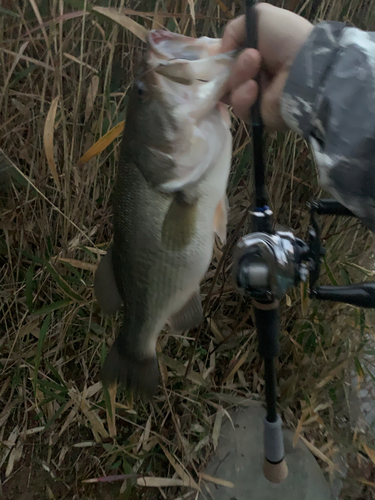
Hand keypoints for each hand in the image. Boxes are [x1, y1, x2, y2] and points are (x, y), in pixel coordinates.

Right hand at [221, 3, 312, 129]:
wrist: (305, 69)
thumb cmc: (286, 39)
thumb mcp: (259, 17)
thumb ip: (233, 29)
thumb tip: (221, 52)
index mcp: (254, 54)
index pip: (227, 60)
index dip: (221, 58)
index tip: (222, 53)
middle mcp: (254, 76)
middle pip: (225, 77)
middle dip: (233, 66)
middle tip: (251, 58)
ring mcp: (255, 98)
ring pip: (229, 92)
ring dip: (238, 77)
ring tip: (255, 69)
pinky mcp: (257, 116)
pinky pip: (239, 108)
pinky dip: (243, 96)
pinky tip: (255, 88)